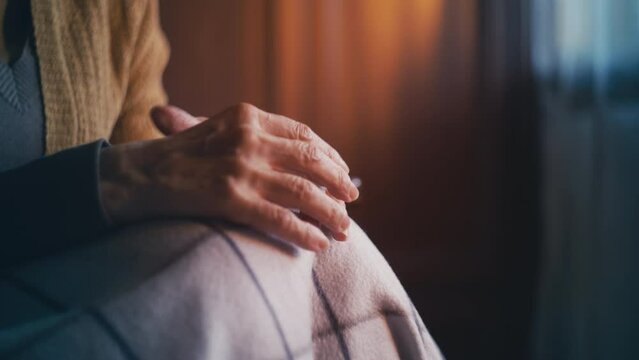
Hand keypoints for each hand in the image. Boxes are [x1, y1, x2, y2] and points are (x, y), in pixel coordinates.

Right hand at [99, 103, 358, 250]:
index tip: (343, 171)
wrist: (136, 175)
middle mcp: (249, 138)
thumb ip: (251, 134)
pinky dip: (304, 233)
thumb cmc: (177, 156)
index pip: (304, 135)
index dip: (330, 155)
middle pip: (311, 161)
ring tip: (343, 230)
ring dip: (330, 213)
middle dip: (338, 184)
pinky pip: (280, 219)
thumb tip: (296, 149)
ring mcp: (241, 168)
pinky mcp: (230, 198)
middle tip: (352, 201)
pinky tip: (318, 245)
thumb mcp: (215, 129)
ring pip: (303, 193)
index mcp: (248, 116)